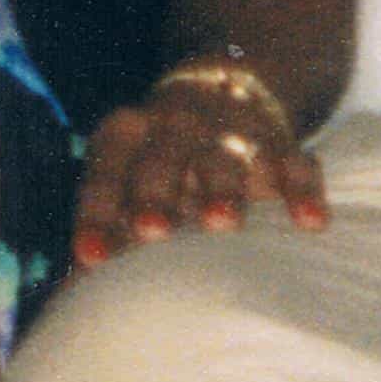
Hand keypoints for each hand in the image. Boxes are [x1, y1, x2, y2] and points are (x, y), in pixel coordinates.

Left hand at [71, 69, 328, 263]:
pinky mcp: (280, 142)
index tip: (89, 258)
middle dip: (155, 192)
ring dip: (223, 189)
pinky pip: (295, 165)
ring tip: (222, 223)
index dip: (94, 215)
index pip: (105, 174)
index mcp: (126, 134)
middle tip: (152, 229)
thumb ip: (105, 229)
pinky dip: (303, 191)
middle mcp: (174, 126)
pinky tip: (311, 222)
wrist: (225, 86)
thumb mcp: (128, 177)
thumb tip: (69, 295)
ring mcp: (230, 131)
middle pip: (161, 159)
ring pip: (225, 158)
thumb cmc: (161, 159)